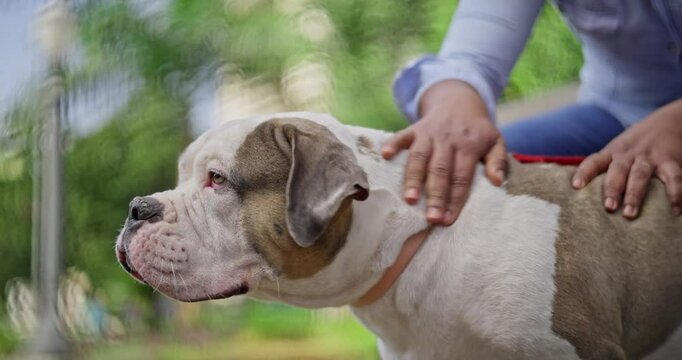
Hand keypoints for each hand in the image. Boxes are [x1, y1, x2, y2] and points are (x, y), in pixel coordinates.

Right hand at [382, 80, 506, 224]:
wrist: (458, 101)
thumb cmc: (477, 130)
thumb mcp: (496, 141)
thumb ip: (498, 161)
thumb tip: (497, 181)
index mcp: (469, 146)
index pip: (462, 177)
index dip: (455, 199)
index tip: (448, 220)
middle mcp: (448, 140)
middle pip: (441, 170)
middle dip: (436, 196)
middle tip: (431, 218)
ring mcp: (429, 133)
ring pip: (420, 157)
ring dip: (414, 178)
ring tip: (409, 199)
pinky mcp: (414, 128)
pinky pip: (402, 135)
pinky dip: (393, 144)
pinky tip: (384, 155)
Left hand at [572, 99, 681, 217]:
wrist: (670, 121)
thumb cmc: (637, 144)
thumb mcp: (618, 149)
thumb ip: (604, 166)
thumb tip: (580, 192)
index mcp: (613, 152)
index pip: (594, 161)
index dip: (584, 172)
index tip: (575, 186)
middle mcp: (629, 154)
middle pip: (618, 170)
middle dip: (612, 188)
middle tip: (608, 207)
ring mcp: (650, 157)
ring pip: (640, 175)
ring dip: (634, 194)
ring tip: (629, 214)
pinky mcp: (671, 161)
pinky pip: (673, 178)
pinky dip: (675, 194)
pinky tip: (675, 210)